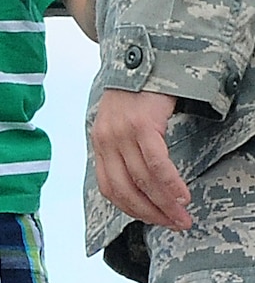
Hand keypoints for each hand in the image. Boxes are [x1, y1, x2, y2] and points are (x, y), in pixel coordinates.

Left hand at [91, 87, 190, 228]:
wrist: (146, 58)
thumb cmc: (137, 94)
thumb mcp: (121, 124)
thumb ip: (124, 151)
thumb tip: (142, 185)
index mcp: (99, 144)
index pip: (110, 189)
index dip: (132, 210)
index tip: (153, 220)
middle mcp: (106, 141)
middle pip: (126, 190)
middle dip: (151, 213)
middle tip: (174, 225)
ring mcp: (122, 133)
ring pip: (142, 180)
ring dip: (164, 203)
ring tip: (182, 216)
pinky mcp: (141, 125)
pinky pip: (155, 164)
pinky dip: (169, 184)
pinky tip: (181, 195)